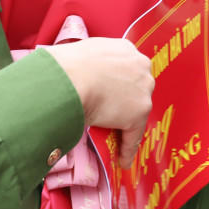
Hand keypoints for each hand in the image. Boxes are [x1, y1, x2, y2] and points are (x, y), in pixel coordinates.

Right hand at [47, 38, 152, 169]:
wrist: (70, 78)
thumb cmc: (65, 65)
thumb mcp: (80, 54)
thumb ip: (87, 63)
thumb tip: (67, 69)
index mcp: (125, 49)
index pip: (127, 68)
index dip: (120, 82)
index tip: (114, 93)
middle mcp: (140, 65)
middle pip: (137, 87)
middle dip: (128, 99)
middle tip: (114, 113)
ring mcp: (142, 89)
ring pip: (136, 111)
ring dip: (127, 124)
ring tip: (117, 138)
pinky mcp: (139, 112)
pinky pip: (133, 135)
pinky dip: (127, 149)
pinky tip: (122, 160)